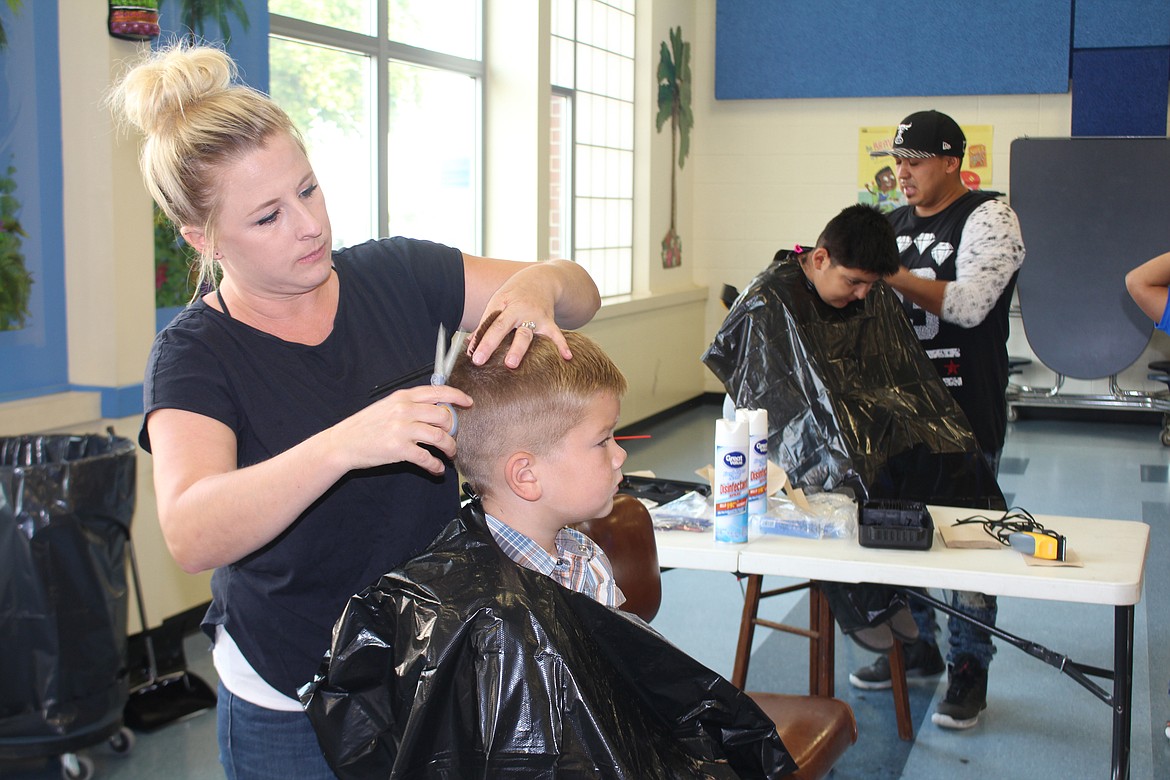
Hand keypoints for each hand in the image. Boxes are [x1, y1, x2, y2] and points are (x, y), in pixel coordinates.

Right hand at [335, 384, 471, 475]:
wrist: (343, 443)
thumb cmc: (365, 426)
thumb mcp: (387, 406)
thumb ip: (410, 404)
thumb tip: (436, 409)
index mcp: (403, 397)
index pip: (437, 391)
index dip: (457, 396)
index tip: (468, 402)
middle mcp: (405, 410)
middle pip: (443, 416)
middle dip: (453, 428)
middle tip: (453, 437)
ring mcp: (402, 429)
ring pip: (440, 437)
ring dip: (449, 447)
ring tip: (449, 453)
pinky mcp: (399, 449)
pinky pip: (427, 458)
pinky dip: (436, 465)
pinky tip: (436, 468)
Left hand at [466, 275, 573, 368]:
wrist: (541, 278)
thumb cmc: (516, 293)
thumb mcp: (498, 302)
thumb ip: (486, 324)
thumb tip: (470, 346)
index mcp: (505, 306)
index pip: (492, 325)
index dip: (483, 342)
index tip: (474, 358)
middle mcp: (520, 311)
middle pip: (506, 329)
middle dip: (495, 343)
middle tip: (488, 360)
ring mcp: (536, 317)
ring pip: (528, 335)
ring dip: (519, 349)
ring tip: (513, 364)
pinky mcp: (549, 322)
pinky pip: (556, 335)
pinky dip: (562, 345)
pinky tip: (567, 357)